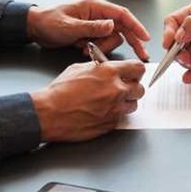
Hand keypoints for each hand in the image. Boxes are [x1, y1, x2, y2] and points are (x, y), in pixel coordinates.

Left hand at [27, 0, 150, 60]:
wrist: (36, 28)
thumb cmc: (49, 21)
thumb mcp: (70, 26)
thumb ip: (92, 27)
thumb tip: (111, 25)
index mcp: (95, 7)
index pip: (122, 15)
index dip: (136, 26)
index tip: (146, 37)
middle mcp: (98, 15)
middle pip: (123, 28)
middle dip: (132, 41)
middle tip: (142, 55)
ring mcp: (95, 25)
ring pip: (112, 39)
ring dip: (103, 48)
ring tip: (86, 49)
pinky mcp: (91, 34)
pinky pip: (102, 44)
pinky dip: (96, 50)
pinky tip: (83, 49)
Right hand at [30, 60, 145, 141]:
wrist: (50, 113)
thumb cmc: (60, 92)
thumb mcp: (78, 68)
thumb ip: (98, 68)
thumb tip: (106, 68)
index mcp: (109, 73)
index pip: (138, 68)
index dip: (136, 71)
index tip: (134, 73)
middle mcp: (116, 91)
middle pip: (140, 89)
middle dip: (133, 88)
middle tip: (124, 88)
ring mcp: (115, 109)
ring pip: (133, 105)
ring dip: (125, 102)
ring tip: (112, 101)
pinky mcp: (111, 124)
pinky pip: (121, 118)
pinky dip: (115, 115)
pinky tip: (103, 111)